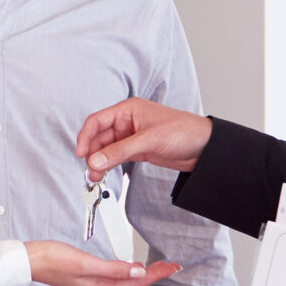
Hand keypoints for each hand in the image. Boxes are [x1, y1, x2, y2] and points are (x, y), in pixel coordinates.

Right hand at [24, 241, 179, 285]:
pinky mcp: (89, 277)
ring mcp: (94, 285)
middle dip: (154, 274)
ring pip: (126, 280)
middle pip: (133, 283)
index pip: (135, 283)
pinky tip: (133, 266)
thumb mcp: (86, 264)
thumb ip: (114, 268)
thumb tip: (138, 271)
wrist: (31, 260)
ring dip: (143, 273)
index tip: (171, 268)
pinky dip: (129, 270)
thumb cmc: (53, 261)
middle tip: (172, 265)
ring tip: (159, 266)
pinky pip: (116, 276)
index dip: (155, 275)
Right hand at [77, 98, 211, 177]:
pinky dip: (110, 165)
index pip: (97, 121)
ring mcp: (132, 137)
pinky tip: (105, 173)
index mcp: (128, 110)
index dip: (85, 136)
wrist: (204, 148)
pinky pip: (117, 157)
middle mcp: (127, 122)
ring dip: (100, 162)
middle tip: (90, 169)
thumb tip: (96, 160)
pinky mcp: (138, 150)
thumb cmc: (183, 131)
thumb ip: (120, 151)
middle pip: (100, 137)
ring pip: (107, 149)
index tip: (81, 153)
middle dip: (92, 153)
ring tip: (96, 176)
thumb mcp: (148, 140)